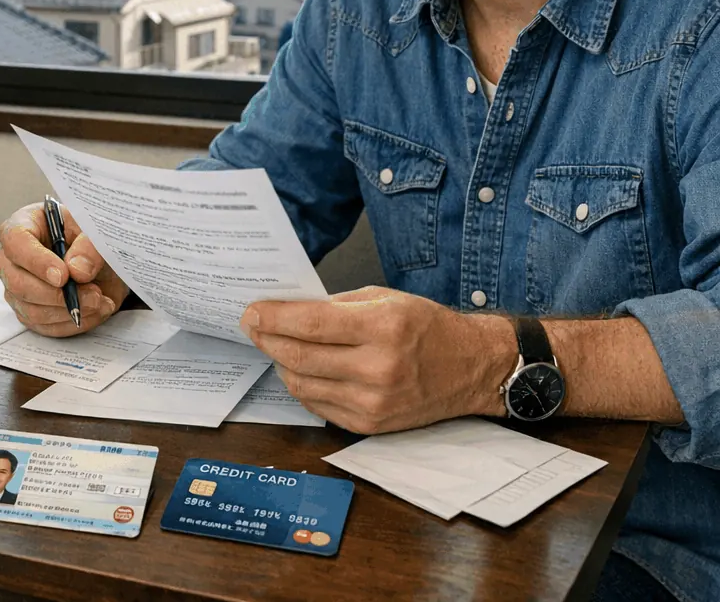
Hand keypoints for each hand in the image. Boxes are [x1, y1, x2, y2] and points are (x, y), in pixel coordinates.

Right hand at [0, 203, 129, 337]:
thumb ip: (89, 247)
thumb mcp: (97, 231)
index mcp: (25, 224)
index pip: (15, 241)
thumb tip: (77, 271)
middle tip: (92, 293)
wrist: (104, 261)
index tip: (63, 276)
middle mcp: (14, 258)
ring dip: (69, 310)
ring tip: (99, 300)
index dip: (36, 261)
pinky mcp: (29, 311)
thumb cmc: (92, 238)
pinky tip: (96, 310)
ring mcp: (17, 288)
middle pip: (17, 283)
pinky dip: (74, 322)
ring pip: (31, 310)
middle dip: (57, 295)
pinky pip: (45, 327)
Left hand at [240, 286, 513, 433]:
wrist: (471, 367)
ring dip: (281, 363)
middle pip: (300, 356)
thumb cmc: (428, 326)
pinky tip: (300, 369)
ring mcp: (374, 401)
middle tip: (252, 326)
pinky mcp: (371, 424)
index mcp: (383, 327)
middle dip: (267, 339)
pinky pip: (318, 406)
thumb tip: (288, 309)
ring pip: (303, 385)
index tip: (252, 312)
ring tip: (276, 345)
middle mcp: (378, 368)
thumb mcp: (385, 298)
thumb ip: (336, 305)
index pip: (311, 324)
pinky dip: (302, 386)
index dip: (273, 318)